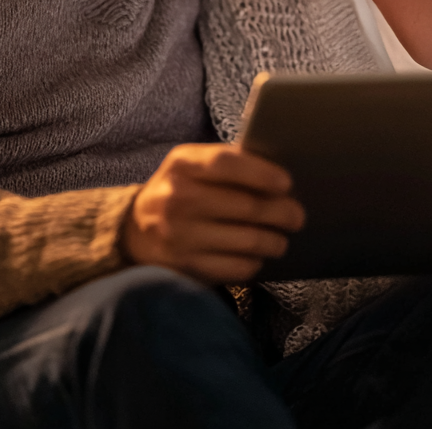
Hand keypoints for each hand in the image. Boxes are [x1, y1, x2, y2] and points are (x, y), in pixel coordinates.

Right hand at [122, 143, 304, 283]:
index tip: (287, 183)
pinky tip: (257, 254)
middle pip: (246, 206)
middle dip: (282, 212)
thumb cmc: (178, 190)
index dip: (261, 173)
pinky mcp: (186, 268)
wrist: (134, 231)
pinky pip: (238, 268)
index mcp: (181, 164)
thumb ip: (226, 164)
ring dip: (275, 240)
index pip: (226, 164)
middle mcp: (176, 198)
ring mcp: (179, 236)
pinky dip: (255, 261)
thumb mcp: (190, 166)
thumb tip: (278, 176)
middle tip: (297, 215)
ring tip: (281, 237)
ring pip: (248, 240)